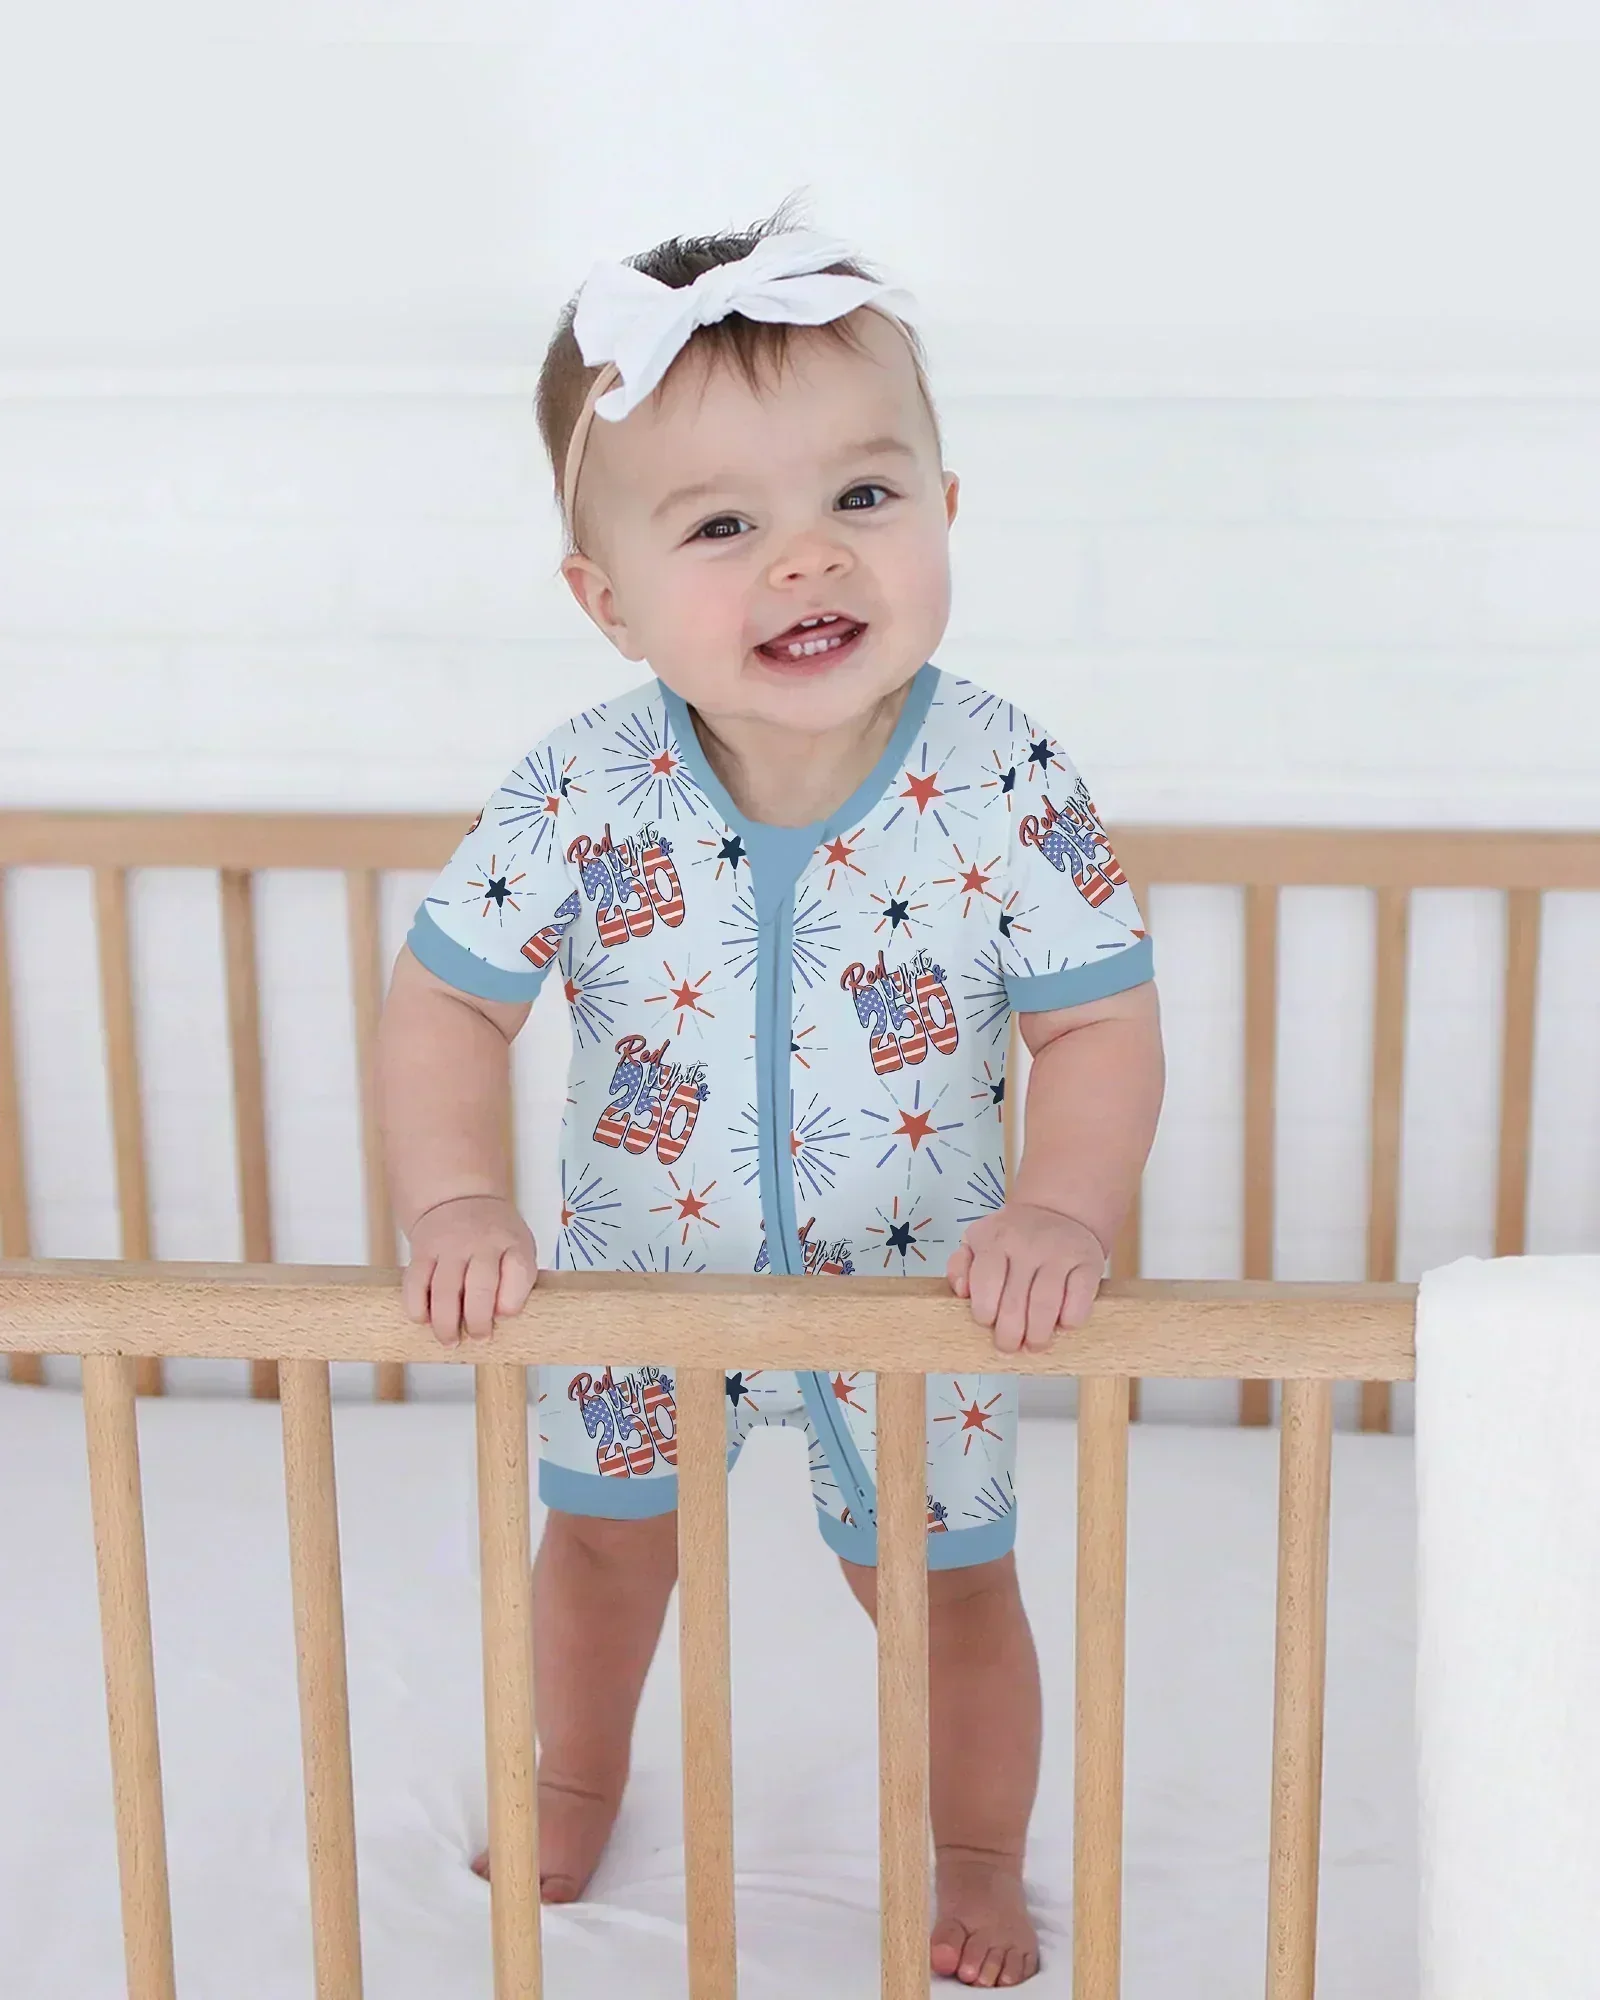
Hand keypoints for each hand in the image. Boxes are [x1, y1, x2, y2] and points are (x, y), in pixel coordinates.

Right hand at [401, 1194, 538, 1345]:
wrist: (459, 1198)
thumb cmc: (494, 1237)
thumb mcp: (519, 1247)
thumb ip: (516, 1280)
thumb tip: (499, 1318)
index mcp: (513, 1243)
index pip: (519, 1272)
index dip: (512, 1302)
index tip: (505, 1316)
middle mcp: (482, 1242)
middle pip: (480, 1287)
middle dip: (478, 1321)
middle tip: (479, 1338)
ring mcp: (449, 1245)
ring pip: (444, 1290)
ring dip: (446, 1323)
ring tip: (450, 1340)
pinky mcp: (421, 1251)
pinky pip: (414, 1284)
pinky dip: (417, 1308)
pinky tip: (424, 1319)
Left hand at [946, 1202, 1107, 1355]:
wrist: (1060, 1211)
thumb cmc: (1013, 1237)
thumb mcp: (978, 1240)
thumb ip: (960, 1266)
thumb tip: (961, 1292)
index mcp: (996, 1239)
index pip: (986, 1283)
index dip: (984, 1312)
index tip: (987, 1323)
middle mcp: (1028, 1244)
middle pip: (1015, 1303)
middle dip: (1009, 1335)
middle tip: (1009, 1345)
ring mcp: (1061, 1253)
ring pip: (1046, 1306)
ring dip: (1038, 1336)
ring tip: (1034, 1344)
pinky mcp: (1089, 1263)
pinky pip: (1078, 1303)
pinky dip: (1069, 1322)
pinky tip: (1061, 1324)